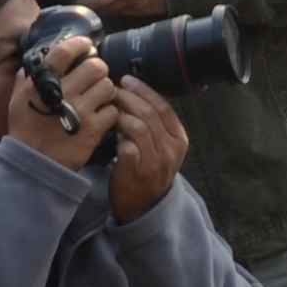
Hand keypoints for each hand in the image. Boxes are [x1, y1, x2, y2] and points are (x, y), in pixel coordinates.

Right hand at [9, 32, 121, 172]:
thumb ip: (26, 79)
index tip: (87, 45)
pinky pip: (112, 110)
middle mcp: (63, 92)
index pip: (65, 51)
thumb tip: (35, 61)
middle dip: (98, 69)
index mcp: (43, 82)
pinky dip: (109, 113)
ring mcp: (80, 110)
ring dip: (106, 91)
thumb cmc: (25, 131)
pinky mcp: (93, 129)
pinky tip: (101, 117)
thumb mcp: (16, 101)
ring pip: (108, 86)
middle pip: (96, 66)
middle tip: (95, 77)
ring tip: (99, 98)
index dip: (80, 44)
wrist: (34, 164)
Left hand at [64, 0, 175, 23]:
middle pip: (97, 0)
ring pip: (105, 10)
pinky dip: (107, 10)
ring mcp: (132, 3)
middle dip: (81, 2)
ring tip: (78, 5)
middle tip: (65, 0)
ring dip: (93, 8)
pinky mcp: (137, 12)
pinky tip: (101, 7)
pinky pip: (117, 13)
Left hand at [104, 83, 191, 218]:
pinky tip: (107, 131)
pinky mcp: (137, 172)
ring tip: (107, 108)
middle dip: (127, 97)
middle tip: (111, 90)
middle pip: (149, 114)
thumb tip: (135, 92)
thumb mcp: (162, 146)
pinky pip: (126, 147)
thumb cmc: (149, 170)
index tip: (127, 80)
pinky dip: (116, 136)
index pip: (163, 106)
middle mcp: (171, 150)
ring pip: (137, 127)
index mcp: (179, 139)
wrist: (145, 207)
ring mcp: (155, 162)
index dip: (143, 90)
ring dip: (119, 114)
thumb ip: (155, 124)